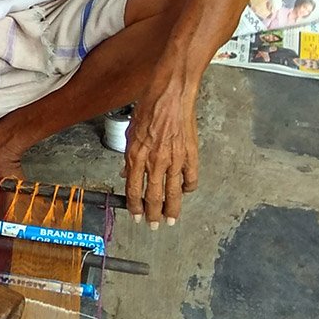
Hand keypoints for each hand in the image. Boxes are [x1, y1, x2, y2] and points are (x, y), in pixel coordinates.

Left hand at [122, 83, 199, 225]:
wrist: (171, 94)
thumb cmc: (149, 107)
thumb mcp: (131, 132)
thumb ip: (130, 157)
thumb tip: (128, 175)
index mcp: (136, 155)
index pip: (134, 190)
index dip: (134, 206)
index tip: (135, 216)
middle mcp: (155, 160)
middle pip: (154, 196)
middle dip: (152, 214)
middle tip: (153, 225)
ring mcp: (175, 159)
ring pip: (174, 193)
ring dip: (172, 209)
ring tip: (171, 220)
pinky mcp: (191, 154)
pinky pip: (191, 178)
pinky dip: (188, 187)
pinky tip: (185, 191)